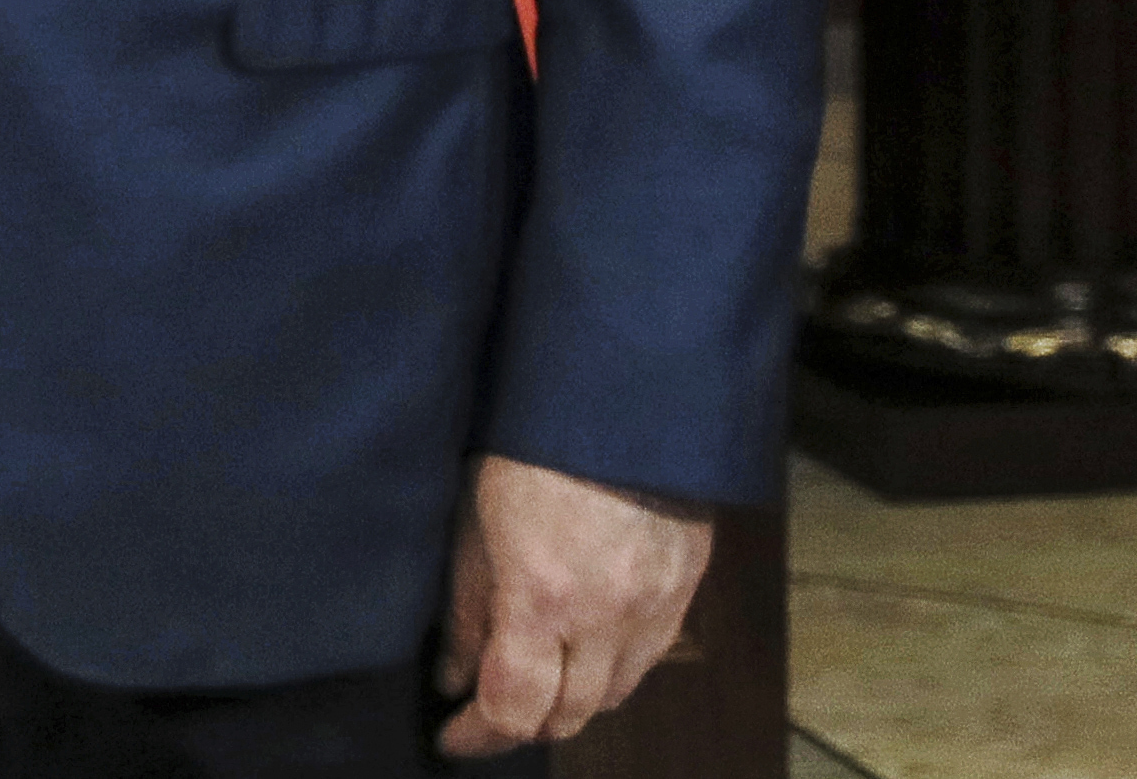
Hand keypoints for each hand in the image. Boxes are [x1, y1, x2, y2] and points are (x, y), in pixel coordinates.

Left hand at [435, 453, 709, 757]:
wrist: (625, 398)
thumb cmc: (533, 441)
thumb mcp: (473, 517)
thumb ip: (466, 607)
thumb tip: (454, 675)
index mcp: (543, 596)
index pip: (513, 707)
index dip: (477, 735)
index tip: (453, 737)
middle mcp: (606, 616)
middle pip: (568, 716)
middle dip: (523, 725)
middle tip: (486, 713)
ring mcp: (653, 608)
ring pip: (611, 696)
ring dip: (570, 702)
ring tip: (534, 680)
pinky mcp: (684, 592)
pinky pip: (647, 660)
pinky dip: (611, 670)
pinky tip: (583, 648)